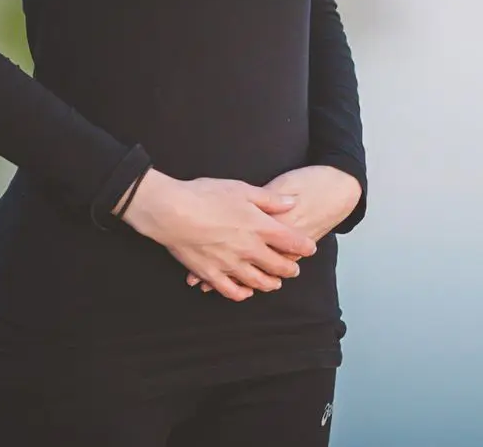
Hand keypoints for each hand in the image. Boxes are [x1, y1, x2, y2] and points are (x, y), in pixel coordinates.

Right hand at [185, 165, 360, 294]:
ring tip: (275, 284)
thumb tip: (291, 203)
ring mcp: (230, 264)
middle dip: (289, 269)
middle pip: (277, 266)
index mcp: (259, 227)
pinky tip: (246, 292)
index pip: (291, 242)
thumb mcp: (242, 189)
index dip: (303, 246)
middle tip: (294, 270)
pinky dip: (241, 293)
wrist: (173, 212)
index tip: (309, 249)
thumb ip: (269, 199)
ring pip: (257, 281)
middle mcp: (248, 249)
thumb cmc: (206, 195)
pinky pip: (231, 290)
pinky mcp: (211, 274)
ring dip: (269, 283)